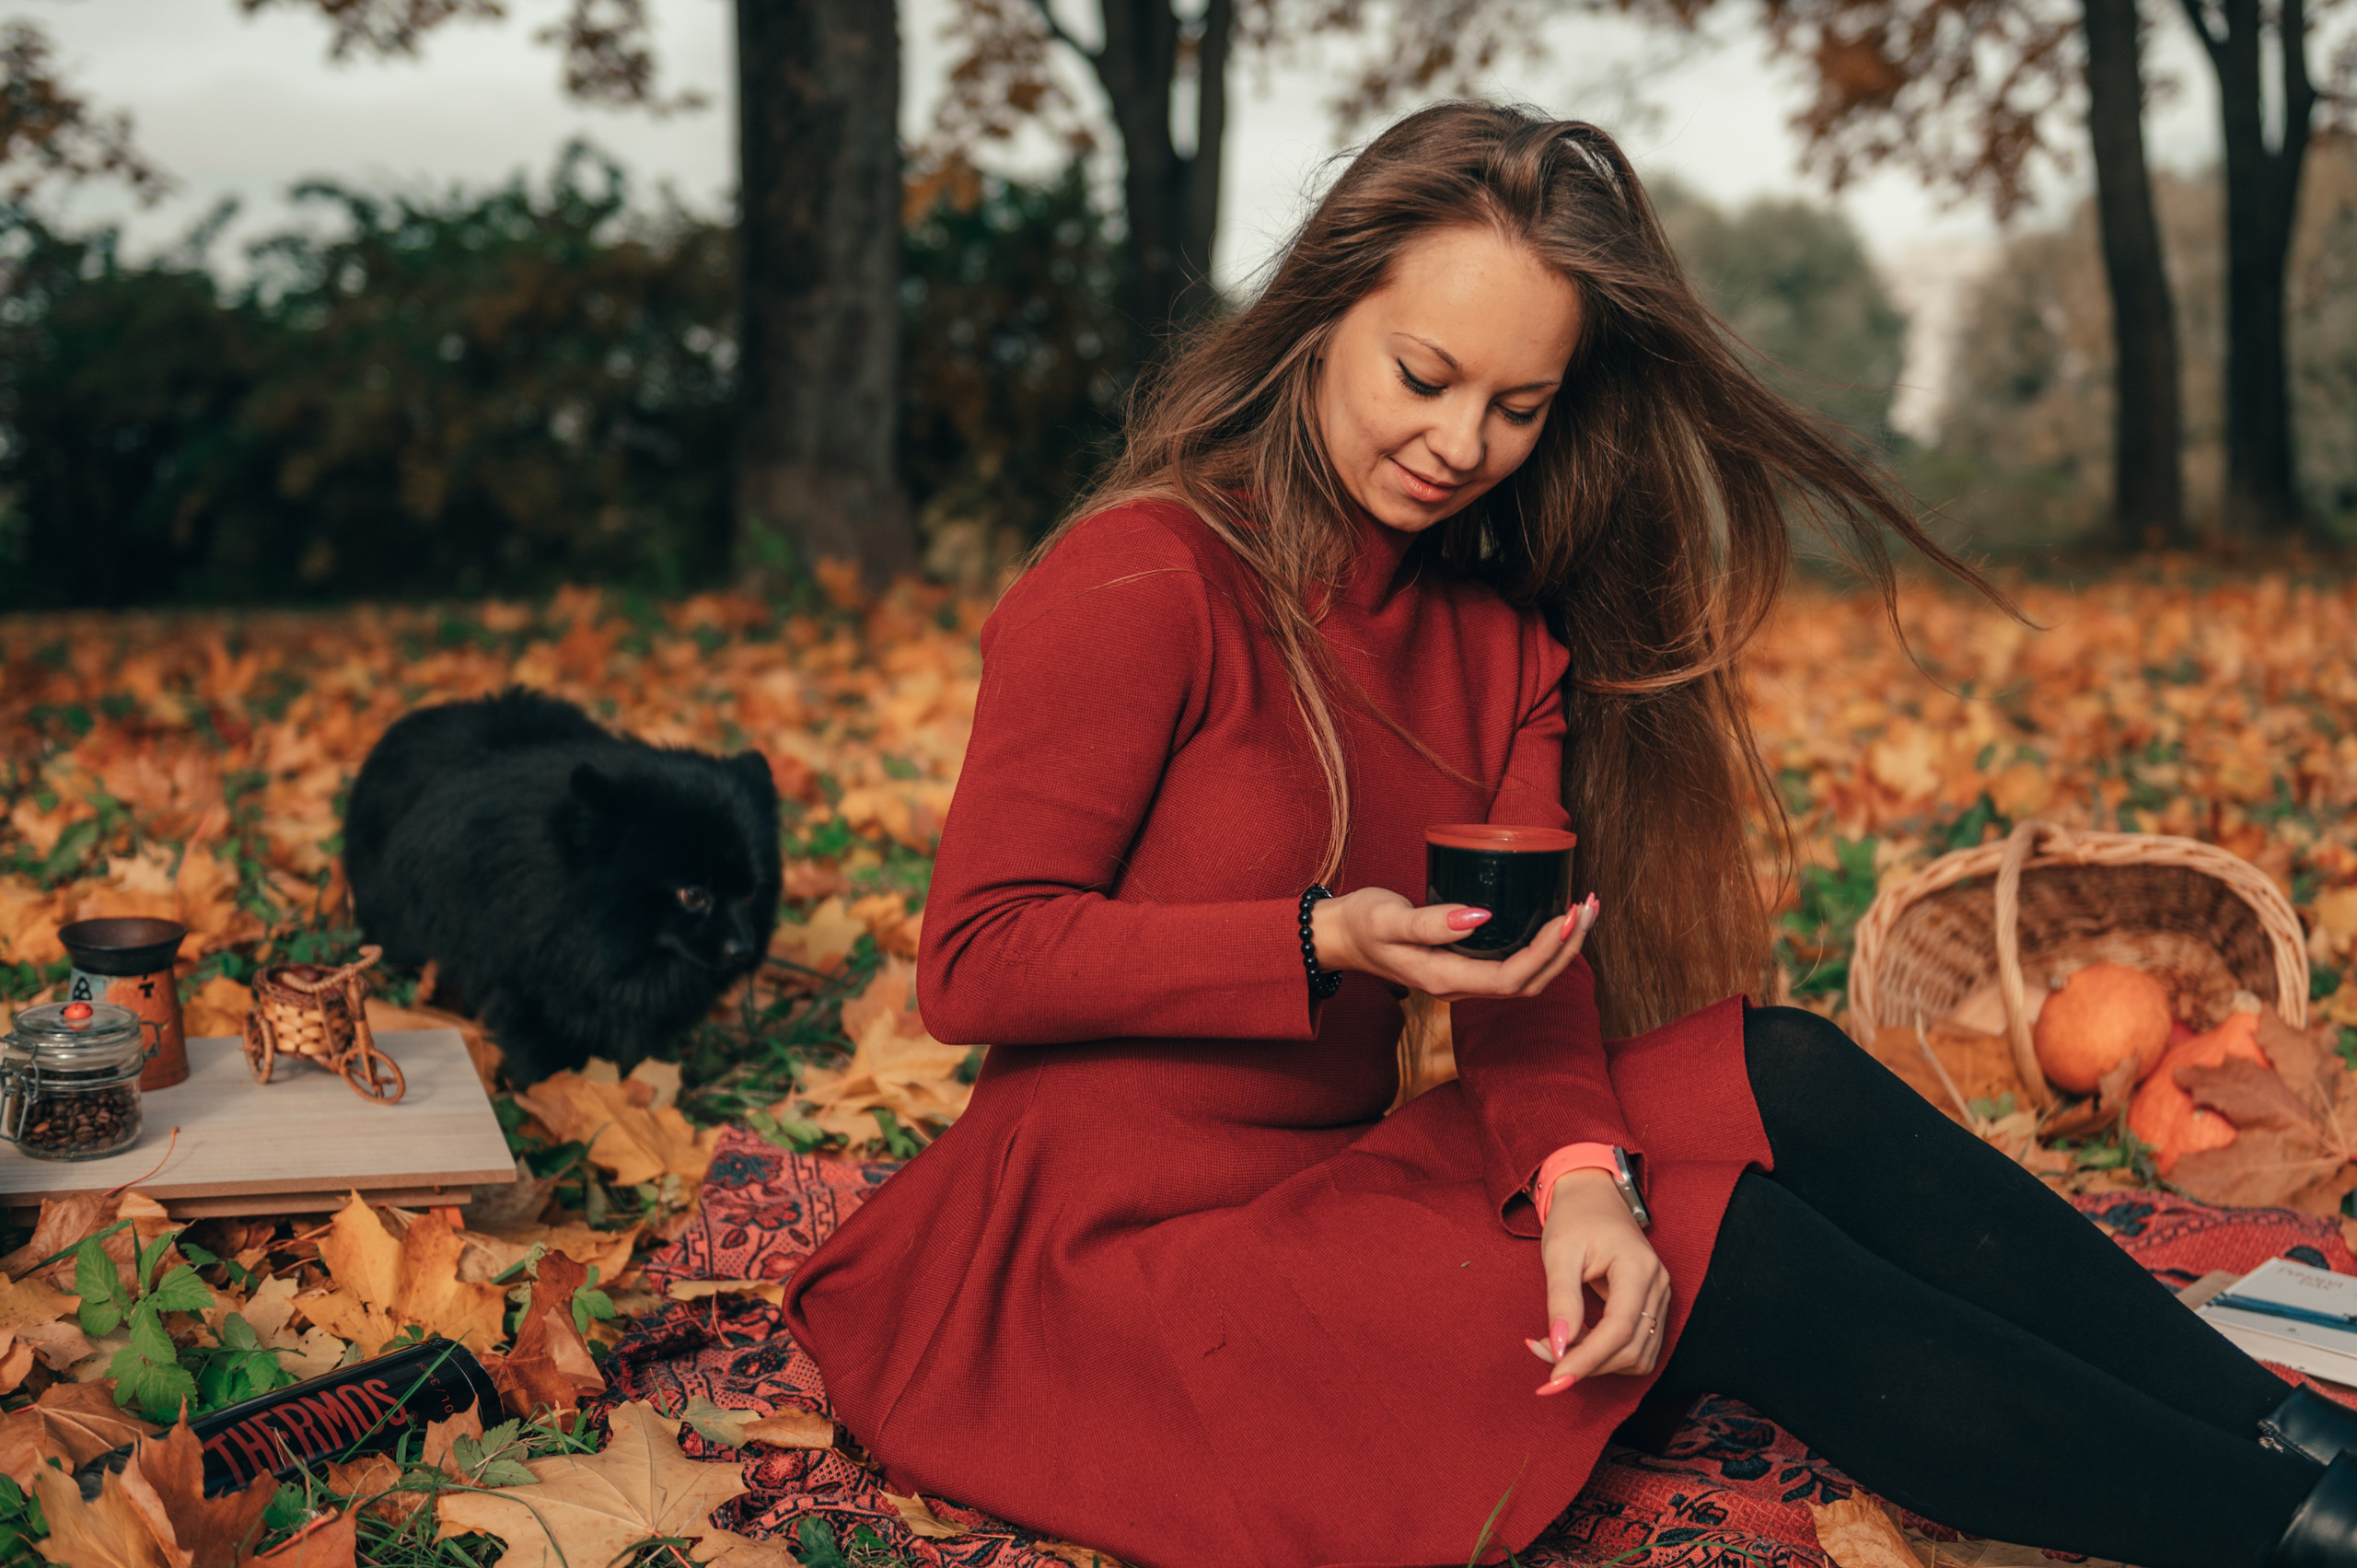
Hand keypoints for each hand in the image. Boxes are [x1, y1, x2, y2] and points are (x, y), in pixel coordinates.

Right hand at [1311, 887, 1598, 1002]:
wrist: (1336, 937)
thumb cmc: (1359, 923)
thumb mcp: (1387, 918)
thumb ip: (1429, 922)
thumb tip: (1478, 916)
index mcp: (1445, 979)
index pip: (1512, 977)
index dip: (1547, 952)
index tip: (1567, 916)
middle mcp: (1459, 988)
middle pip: (1530, 981)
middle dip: (1567, 947)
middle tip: (1589, 906)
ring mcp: (1463, 981)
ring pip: (1527, 977)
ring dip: (1560, 948)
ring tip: (1582, 911)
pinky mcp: (1464, 966)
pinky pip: (1514, 965)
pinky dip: (1542, 946)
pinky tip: (1551, 921)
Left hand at [1521, 1168, 1669, 1392]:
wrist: (1593, 1195)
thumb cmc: (1574, 1218)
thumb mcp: (1559, 1253)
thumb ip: (1561, 1300)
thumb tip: (1560, 1347)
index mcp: (1638, 1268)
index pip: (1619, 1329)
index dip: (1588, 1359)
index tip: (1554, 1378)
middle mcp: (1657, 1286)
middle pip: (1630, 1349)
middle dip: (1586, 1363)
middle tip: (1542, 1357)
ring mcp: (1659, 1298)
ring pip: (1636, 1356)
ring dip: (1596, 1363)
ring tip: (1555, 1347)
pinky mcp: (1651, 1307)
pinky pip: (1636, 1347)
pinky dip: (1606, 1355)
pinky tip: (1576, 1342)